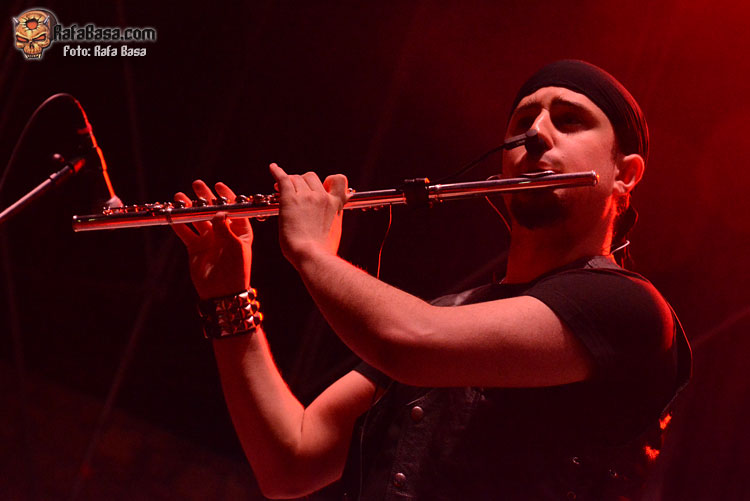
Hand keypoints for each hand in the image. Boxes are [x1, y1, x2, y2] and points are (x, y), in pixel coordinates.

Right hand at [171, 180, 252, 299]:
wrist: (222, 292)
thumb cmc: (235, 269)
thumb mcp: (234, 245)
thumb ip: (225, 227)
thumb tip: (218, 211)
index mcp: (240, 231)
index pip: (233, 209)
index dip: (227, 196)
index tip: (218, 185)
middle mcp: (224, 233)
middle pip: (213, 210)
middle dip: (205, 197)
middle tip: (197, 184)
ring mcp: (209, 240)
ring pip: (197, 219)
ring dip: (189, 208)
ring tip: (180, 196)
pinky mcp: (195, 247)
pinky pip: (185, 232)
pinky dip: (179, 223)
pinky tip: (173, 213)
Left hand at [269, 163, 348, 266]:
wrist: (313, 256)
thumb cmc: (322, 251)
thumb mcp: (335, 231)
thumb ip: (333, 217)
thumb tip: (331, 215)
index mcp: (335, 204)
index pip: (337, 180)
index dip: (327, 181)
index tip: (319, 187)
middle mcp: (322, 196)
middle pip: (310, 177)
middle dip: (301, 182)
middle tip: (292, 192)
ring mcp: (306, 197)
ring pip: (295, 178)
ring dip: (288, 183)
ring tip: (278, 189)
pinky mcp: (290, 200)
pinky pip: (283, 179)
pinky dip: (277, 172)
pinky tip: (272, 168)